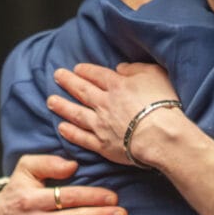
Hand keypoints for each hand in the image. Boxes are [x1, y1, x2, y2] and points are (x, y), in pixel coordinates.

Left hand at [48, 60, 181, 166]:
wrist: (161, 136)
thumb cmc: (163, 104)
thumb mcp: (155, 75)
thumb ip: (135, 69)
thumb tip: (120, 68)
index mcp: (117, 85)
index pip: (97, 75)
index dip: (85, 71)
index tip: (77, 69)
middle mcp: (104, 103)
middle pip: (82, 90)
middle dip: (68, 82)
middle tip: (56, 76)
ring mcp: (101, 125)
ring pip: (76, 113)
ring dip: (62, 106)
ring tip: (50, 101)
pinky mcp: (103, 146)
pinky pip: (82, 138)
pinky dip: (71, 133)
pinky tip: (62, 128)